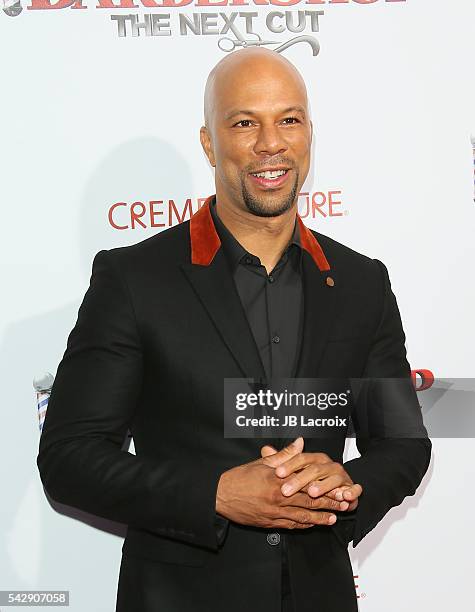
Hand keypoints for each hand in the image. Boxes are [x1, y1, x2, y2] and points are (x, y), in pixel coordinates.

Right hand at [216, 438, 342, 528]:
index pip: (307, 484)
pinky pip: (290, 526)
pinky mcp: (269, 523)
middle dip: (328, 504)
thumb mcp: (261, 462)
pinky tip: (312, 524)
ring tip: (334, 518)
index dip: (324, 487)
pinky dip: (303, 525)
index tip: (338, 487)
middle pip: (309, 501)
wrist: (221, 495)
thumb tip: (300, 443)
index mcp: (278, 480)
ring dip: (320, 518)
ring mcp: (274, 513)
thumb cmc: (240, 477)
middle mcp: (278, 498)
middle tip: (344, 504)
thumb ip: (284, 455)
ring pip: (302, 516)